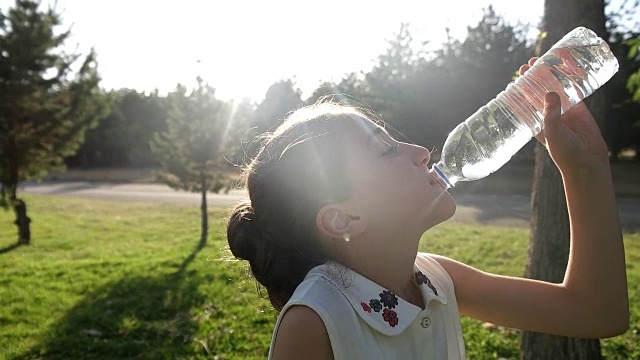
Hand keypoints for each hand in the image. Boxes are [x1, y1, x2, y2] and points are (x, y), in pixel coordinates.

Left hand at [519, 57, 609, 173]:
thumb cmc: (565, 151)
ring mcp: (562, 108)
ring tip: (546, 59)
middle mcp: (547, 113)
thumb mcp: (553, 133)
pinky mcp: (578, 106)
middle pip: (537, 91)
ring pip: (555, 87)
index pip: (523, 102)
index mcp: (535, 121)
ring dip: (550, 73)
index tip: (515, 79)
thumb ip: (550, 115)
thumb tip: (549, 93)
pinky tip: (568, 65)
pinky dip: (571, 77)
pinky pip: (573, 89)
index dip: (519, 90)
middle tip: (530, 63)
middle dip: (533, 77)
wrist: (587, 159)